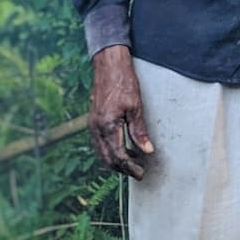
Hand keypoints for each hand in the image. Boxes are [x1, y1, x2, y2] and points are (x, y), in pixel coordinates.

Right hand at [88, 45, 153, 179]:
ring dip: (116, 161)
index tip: (141, 173)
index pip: (118, 156)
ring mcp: (92, 125)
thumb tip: (147, 151)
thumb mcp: (136, 107)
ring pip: (102, 153)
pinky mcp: (93, 121)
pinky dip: (110, 152)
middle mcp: (96, 128)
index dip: (130, 168)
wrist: (108, 65)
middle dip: (123, 169)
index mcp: (107, 126)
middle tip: (139, 172)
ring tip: (134, 163)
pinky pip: (100, 144)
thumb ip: (139, 131)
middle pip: (108, 159)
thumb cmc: (123, 82)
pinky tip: (124, 149)